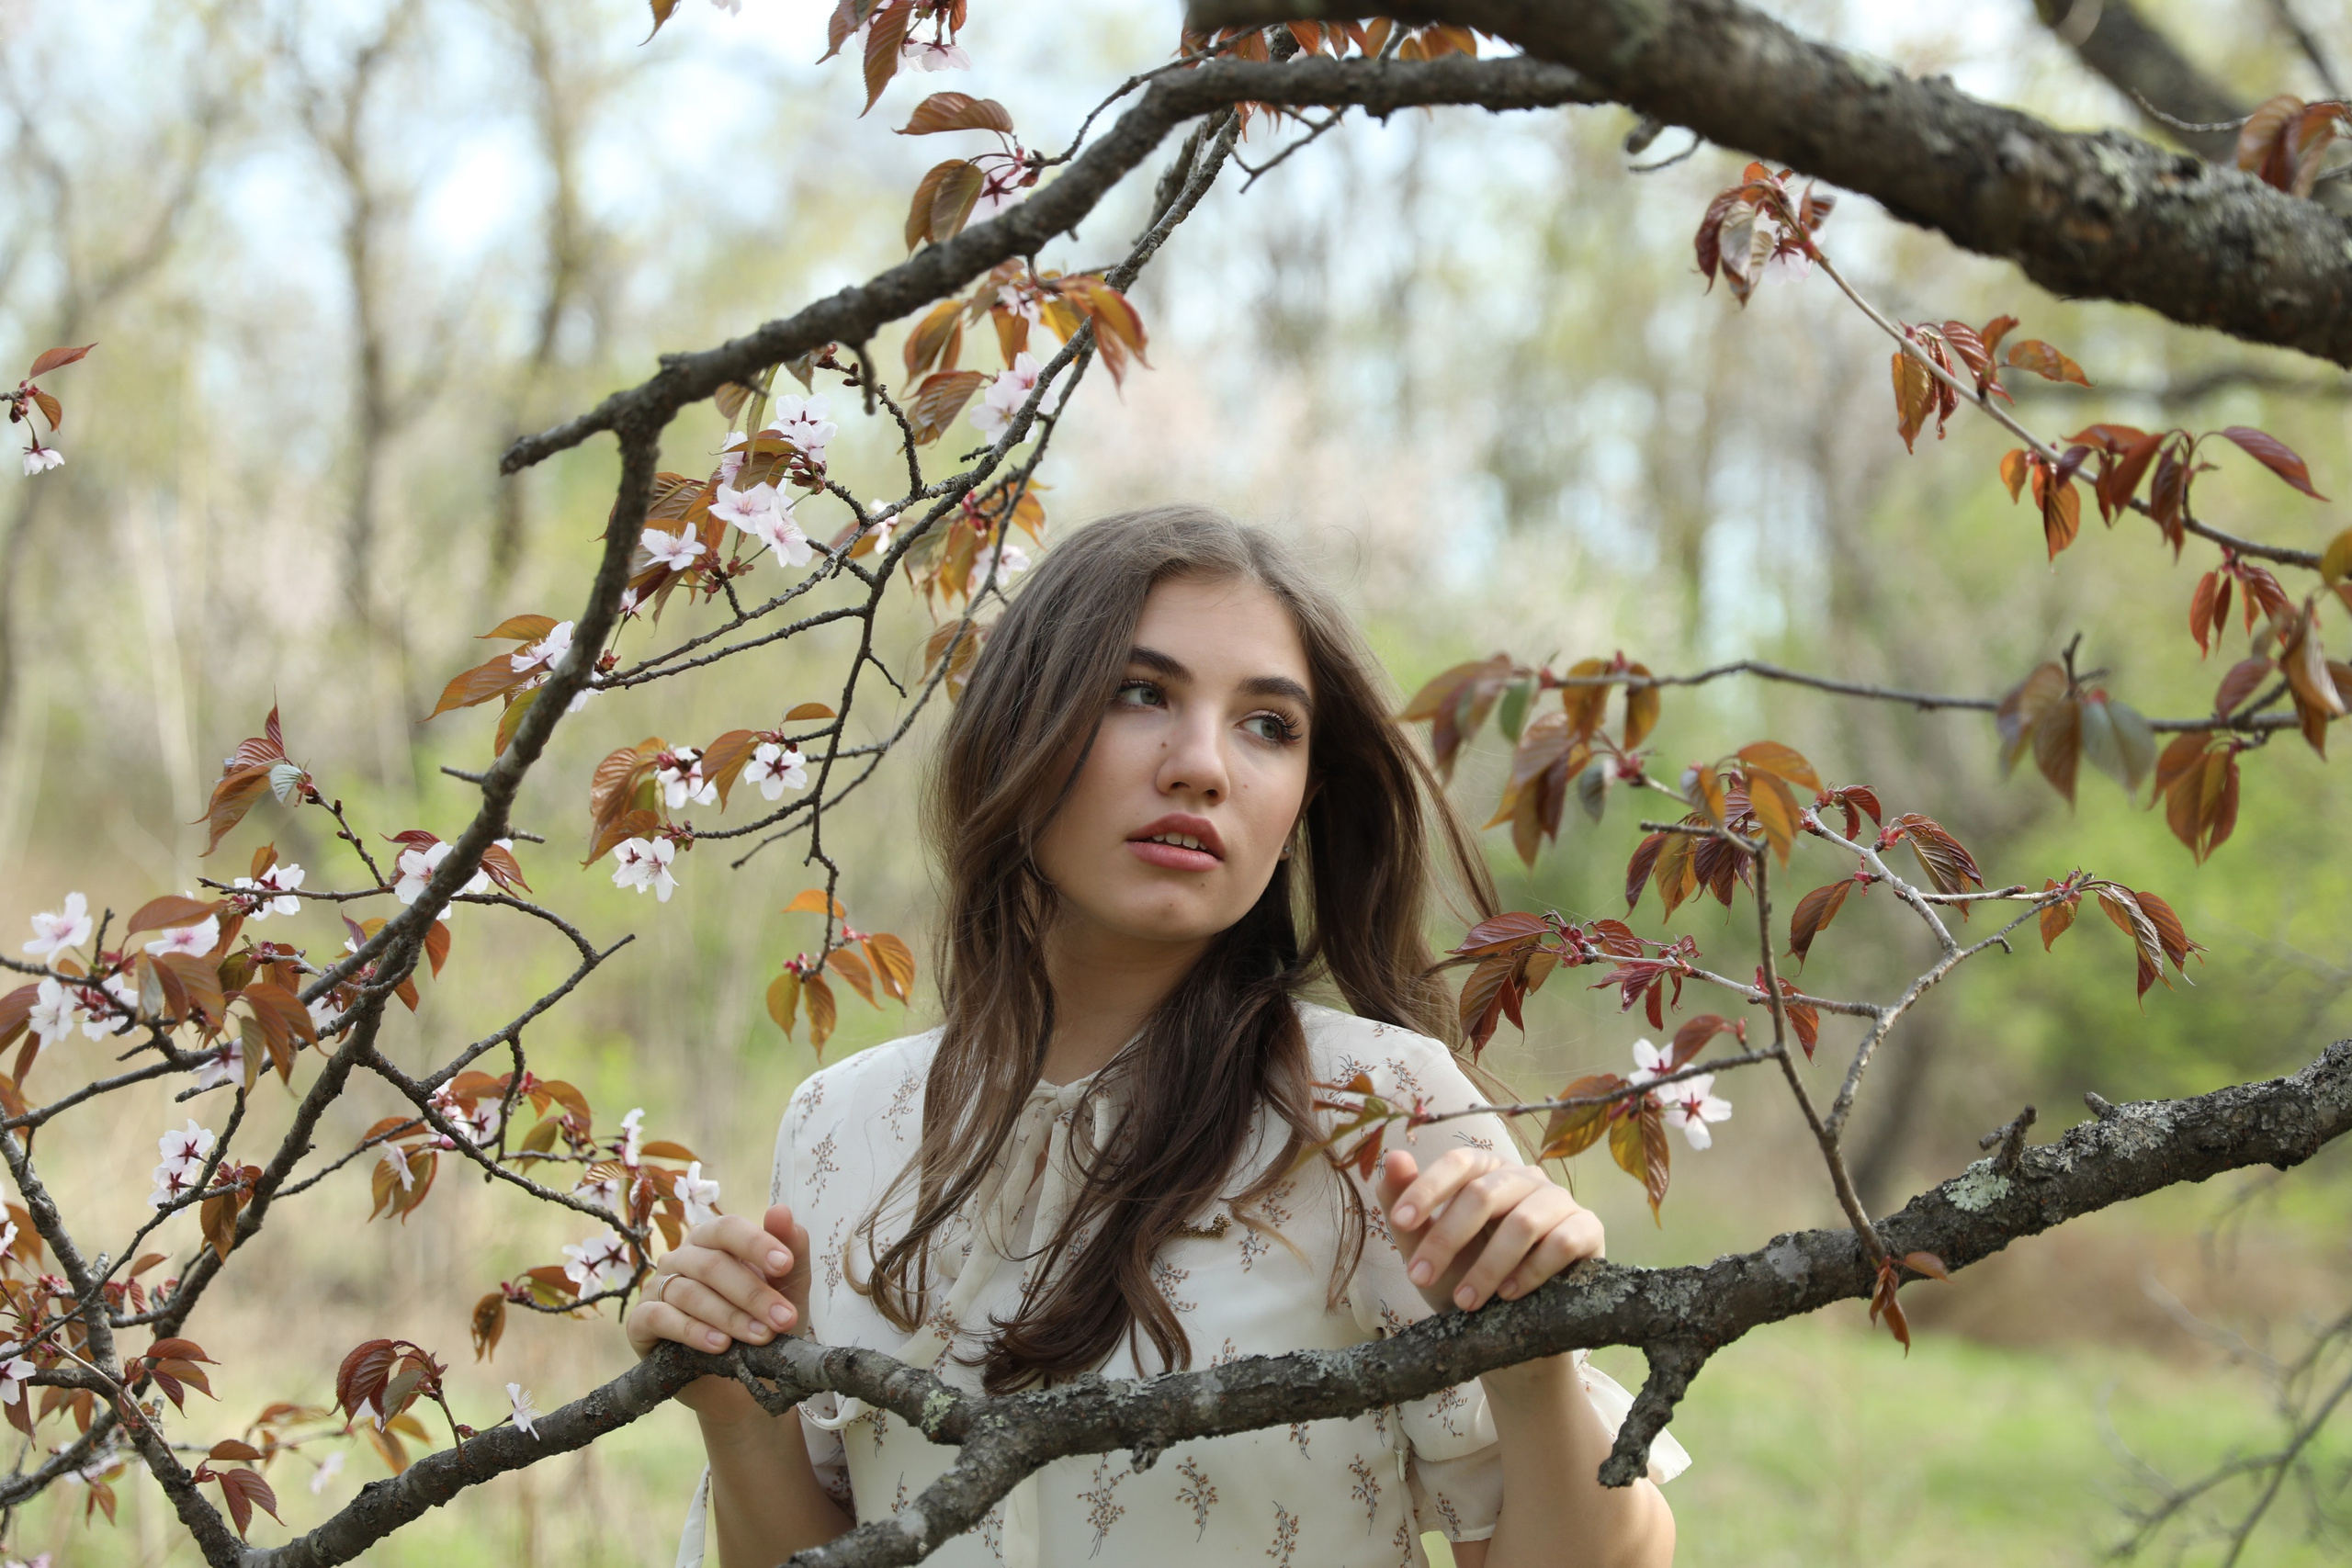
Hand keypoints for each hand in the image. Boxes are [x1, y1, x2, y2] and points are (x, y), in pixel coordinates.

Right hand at [625, 1203, 810, 1419]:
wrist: (739, 1382)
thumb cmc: (762, 1324)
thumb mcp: (787, 1290)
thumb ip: (791, 1250)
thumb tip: (781, 1210)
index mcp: (712, 1240)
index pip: (727, 1229)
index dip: (756, 1244)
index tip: (785, 1264)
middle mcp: (681, 1258)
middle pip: (711, 1265)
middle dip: (752, 1294)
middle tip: (783, 1319)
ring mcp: (657, 1288)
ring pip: (689, 1293)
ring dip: (729, 1317)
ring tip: (760, 1337)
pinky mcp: (640, 1323)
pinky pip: (660, 1318)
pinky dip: (692, 1331)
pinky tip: (719, 1345)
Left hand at [1377, 1148, 1603, 1314]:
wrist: (1508, 1327)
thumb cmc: (1462, 1275)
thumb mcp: (1425, 1247)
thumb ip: (1404, 1205)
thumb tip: (1394, 1157)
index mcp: (1486, 1172)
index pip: (1459, 1163)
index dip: (1428, 1189)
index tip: (1400, 1221)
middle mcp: (1525, 1178)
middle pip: (1485, 1194)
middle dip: (1447, 1238)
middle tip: (1419, 1277)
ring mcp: (1559, 1201)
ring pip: (1523, 1223)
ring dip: (1488, 1267)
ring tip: (1465, 1302)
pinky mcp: (1588, 1230)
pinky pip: (1562, 1243)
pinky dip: (1531, 1271)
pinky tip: (1509, 1295)